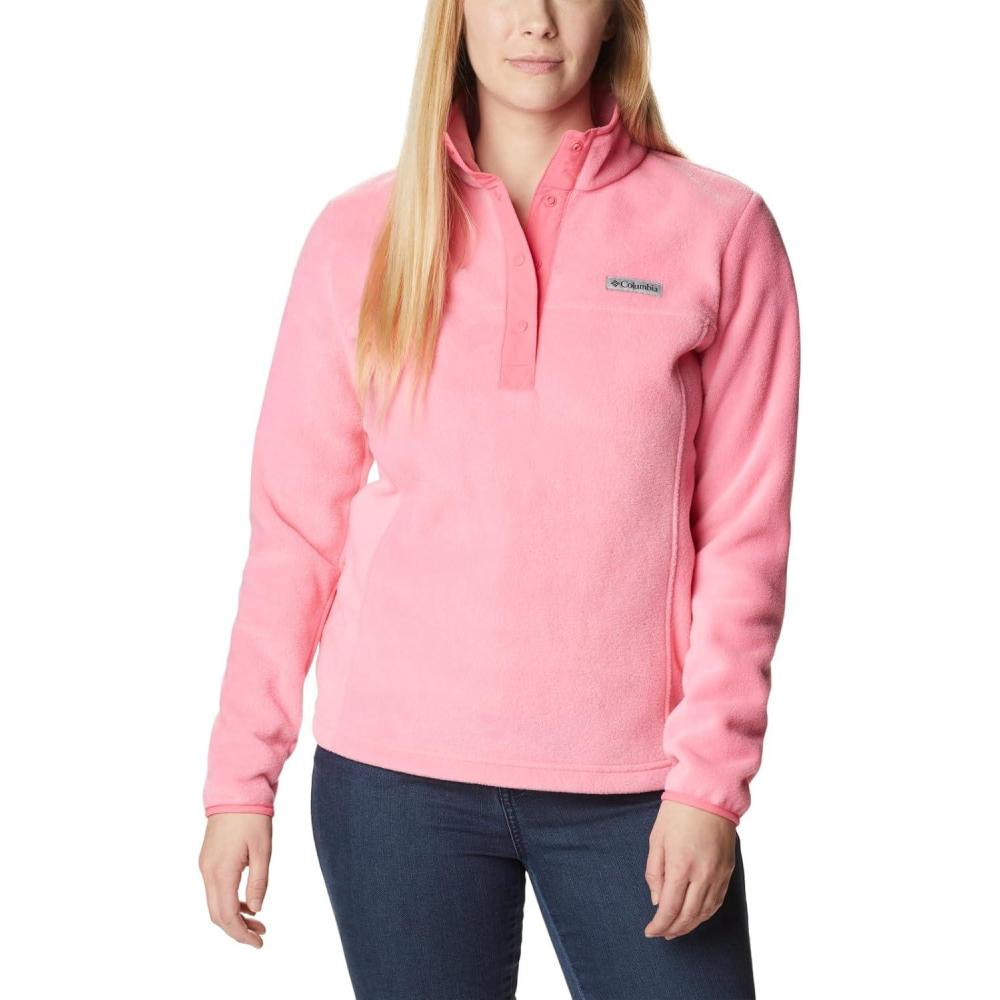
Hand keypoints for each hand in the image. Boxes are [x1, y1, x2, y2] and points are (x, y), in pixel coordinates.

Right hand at [199, 813, 272, 947]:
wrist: (234, 791)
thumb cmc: (252, 818)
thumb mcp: (262, 850)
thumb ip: (259, 882)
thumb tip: (256, 910)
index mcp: (221, 872)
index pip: (227, 916)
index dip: (241, 934)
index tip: (259, 943)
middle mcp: (208, 872)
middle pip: (217, 915)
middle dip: (237, 929)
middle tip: (260, 935)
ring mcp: (205, 866)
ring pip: (215, 903)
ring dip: (234, 916)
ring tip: (259, 922)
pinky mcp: (208, 860)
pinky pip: (216, 889)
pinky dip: (230, 901)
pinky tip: (248, 903)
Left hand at [643, 799, 735, 939]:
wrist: (709, 794)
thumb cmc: (677, 813)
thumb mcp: (656, 840)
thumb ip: (654, 873)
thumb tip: (657, 901)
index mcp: (680, 866)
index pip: (669, 908)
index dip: (659, 925)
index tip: (650, 931)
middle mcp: (702, 874)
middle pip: (689, 916)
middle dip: (673, 929)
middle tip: (661, 934)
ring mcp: (718, 874)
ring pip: (705, 912)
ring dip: (690, 925)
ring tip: (676, 929)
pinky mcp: (728, 870)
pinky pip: (717, 901)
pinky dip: (705, 914)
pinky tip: (696, 915)